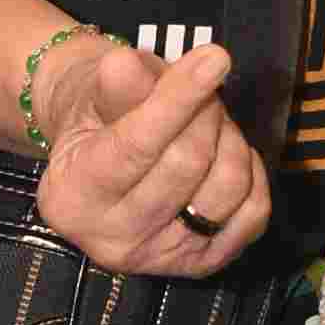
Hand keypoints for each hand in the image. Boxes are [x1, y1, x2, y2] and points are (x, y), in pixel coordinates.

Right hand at [35, 34, 268, 275]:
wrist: (105, 158)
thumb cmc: (101, 115)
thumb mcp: (97, 90)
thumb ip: (117, 83)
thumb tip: (126, 65)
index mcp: (71, 198)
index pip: (135, 147)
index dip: (177, 100)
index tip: (215, 58)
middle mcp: (111, 242)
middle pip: (186, 164)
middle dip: (205, 112)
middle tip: (201, 90)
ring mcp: (160, 261)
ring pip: (226, 187)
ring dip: (229, 138)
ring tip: (209, 120)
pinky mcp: (202, 266)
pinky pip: (253, 212)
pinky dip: (250, 172)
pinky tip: (225, 154)